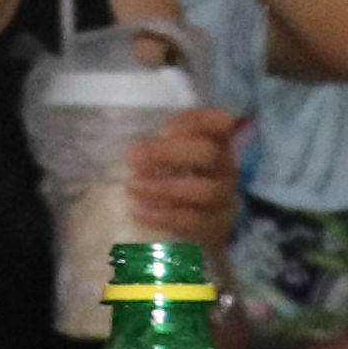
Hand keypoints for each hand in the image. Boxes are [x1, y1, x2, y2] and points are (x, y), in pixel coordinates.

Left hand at [123, 99, 246, 249]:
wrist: (195, 223)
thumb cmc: (174, 176)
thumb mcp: (169, 153)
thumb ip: (157, 143)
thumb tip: (122, 142)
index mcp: (215, 142)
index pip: (220, 121)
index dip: (194, 122)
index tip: (163, 130)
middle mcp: (225, 167)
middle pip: (207, 154)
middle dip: (167, 153)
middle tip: (132, 157)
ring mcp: (224, 198)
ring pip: (205, 191)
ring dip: (164, 188)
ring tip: (132, 187)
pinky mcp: (215, 227)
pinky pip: (195, 222)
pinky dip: (165, 216)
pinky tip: (139, 212)